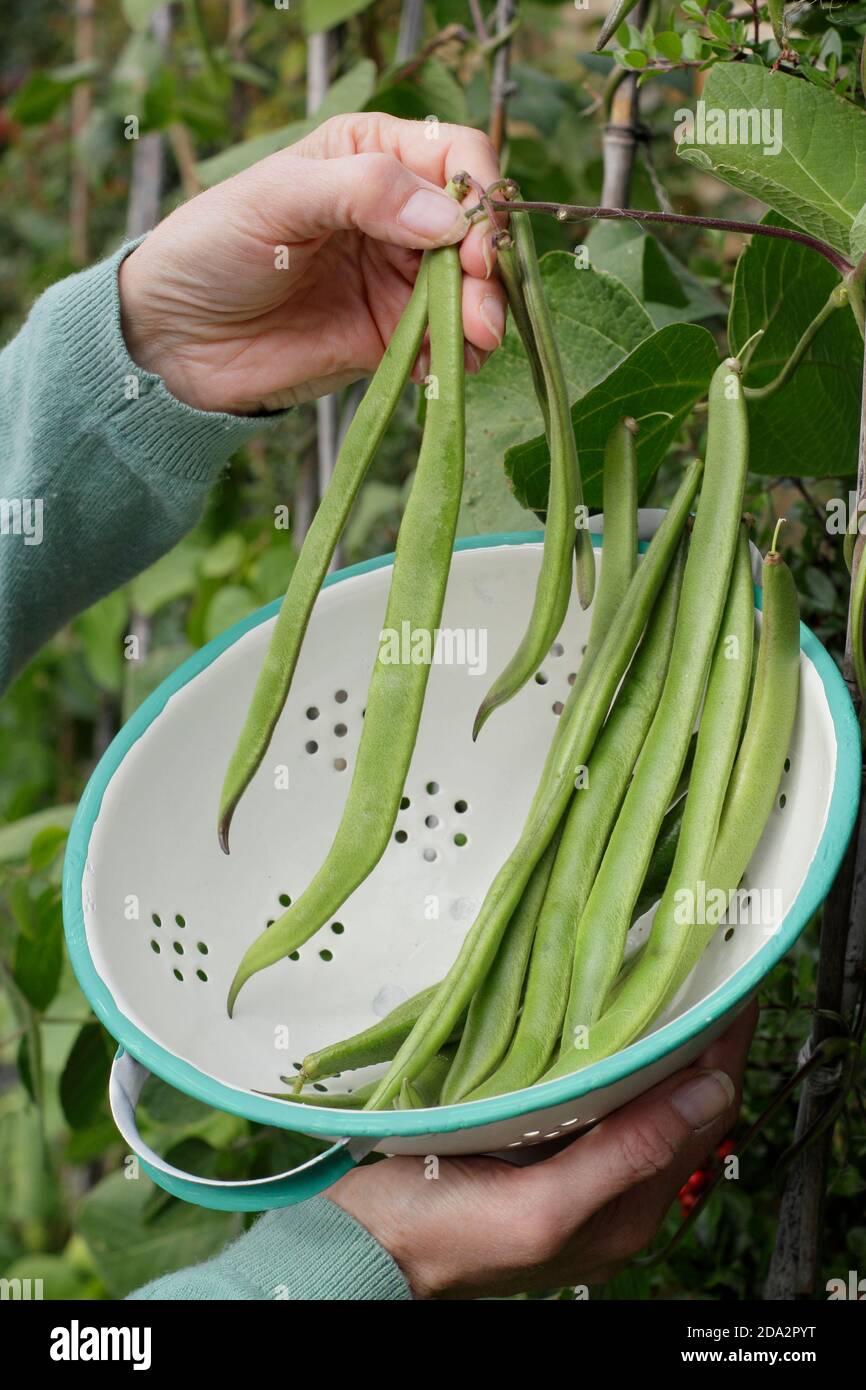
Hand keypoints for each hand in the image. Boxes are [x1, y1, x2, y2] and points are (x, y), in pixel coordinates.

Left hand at [119, 113, 505, 414]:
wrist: (174, 340)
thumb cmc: (210, 248)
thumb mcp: (279, 198)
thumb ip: (364, 193)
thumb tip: (447, 217)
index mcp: (369, 156)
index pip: (454, 156)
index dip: (476, 194)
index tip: (471, 240)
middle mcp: (393, 214)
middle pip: (472, 230)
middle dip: (487, 268)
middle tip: (483, 309)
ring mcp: (395, 278)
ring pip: (468, 290)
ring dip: (482, 316)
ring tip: (475, 342)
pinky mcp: (390, 337)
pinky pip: (444, 343)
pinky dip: (457, 356)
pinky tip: (445, 367)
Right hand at [329, 1003, 755, 1298]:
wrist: (360, 1245)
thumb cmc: (439, 1237)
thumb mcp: (539, 1208)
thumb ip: (624, 1157)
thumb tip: (706, 1094)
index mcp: (624, 1213)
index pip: (700, 1119)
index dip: (722, 1054)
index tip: (733, 991)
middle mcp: (609, 1192)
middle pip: (675, 1104)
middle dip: (695, 1042)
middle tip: (698, 971)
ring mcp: (572, 1169)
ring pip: (636, 1095)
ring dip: (654, 1043)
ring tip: (662, 982)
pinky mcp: (536, 1147)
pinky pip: (593, 1095)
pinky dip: (608, 1054)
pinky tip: (599, 1020)